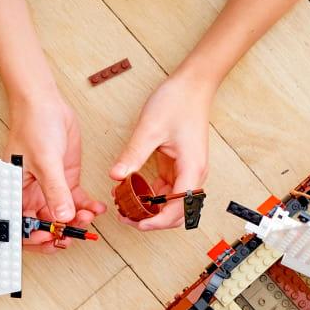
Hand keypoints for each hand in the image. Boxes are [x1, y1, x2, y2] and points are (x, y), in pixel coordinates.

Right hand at [5, 90, 104, 251]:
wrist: (45, 104)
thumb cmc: (33, 126)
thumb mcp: (45, 161)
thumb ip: (55, 191)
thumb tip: (62, 217)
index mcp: (17, 193)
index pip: (23, 225)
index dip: (35, 237)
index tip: (50, 238)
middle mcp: (32, 195)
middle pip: (45, 225)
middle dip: (60, 232)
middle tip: (74, 233)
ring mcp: (51, 189)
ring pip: (64, 216)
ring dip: (77, 221)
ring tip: (89, 216)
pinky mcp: (66, 181)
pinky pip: (77, 202)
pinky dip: (88, 208)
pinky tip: (97, 208)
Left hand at [110, 69, 212, 229]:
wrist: (193, 85)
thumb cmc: (177, 102)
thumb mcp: (149, 129)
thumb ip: (133, 155)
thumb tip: (116, 176)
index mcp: (191, 169)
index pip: (178, 209)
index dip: (158, 221)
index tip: (137, 224)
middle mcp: (194, 175)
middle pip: (177, 213)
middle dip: (153, 220)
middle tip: (127, 218)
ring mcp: (188, 172)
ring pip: (172, 204)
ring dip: (151, 209)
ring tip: (126, 207)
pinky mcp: (181, 167)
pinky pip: (167, 191)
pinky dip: (152, 196)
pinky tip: (133, 192)